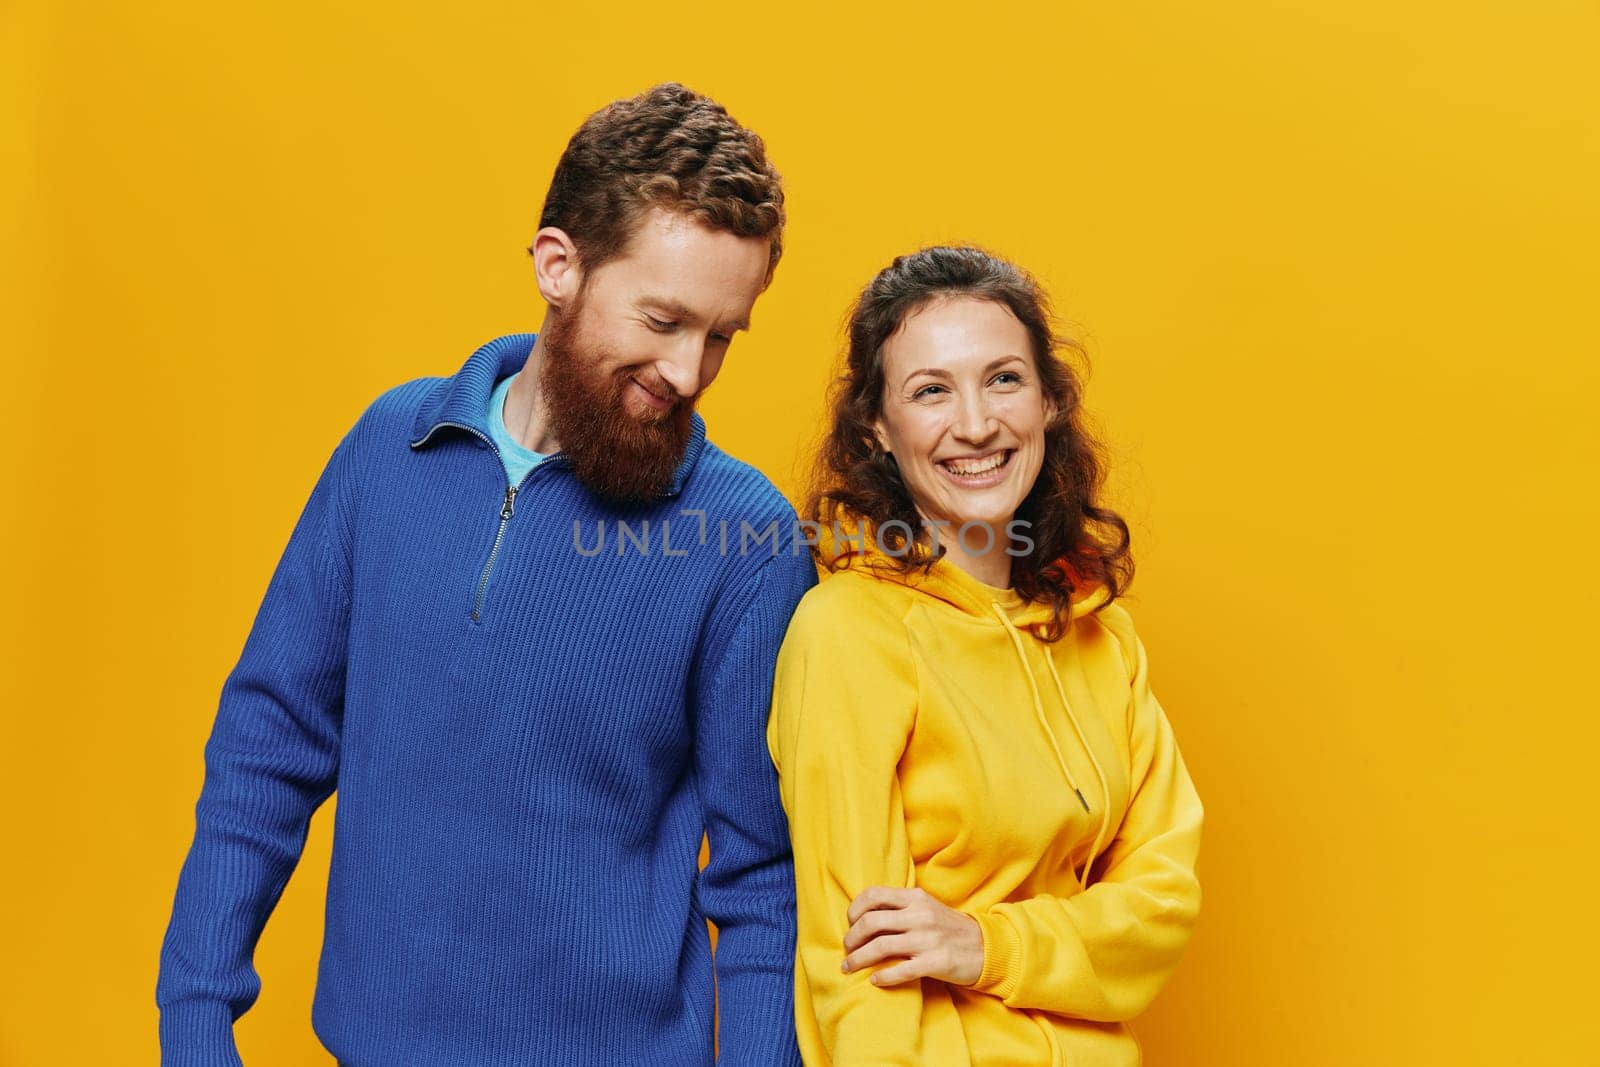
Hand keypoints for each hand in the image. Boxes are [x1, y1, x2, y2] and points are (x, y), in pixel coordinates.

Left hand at [841, 886, 983, 986]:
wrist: (987, 948)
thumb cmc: (950, 929)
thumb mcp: (927, 907)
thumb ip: (901, 907)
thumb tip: (864, 916)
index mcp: (916, 897)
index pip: (873, 895)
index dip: (854, 910)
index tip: (850, 924)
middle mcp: (920, 915)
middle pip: (871, 922)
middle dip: (851, 938)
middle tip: (846, 950)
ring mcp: (928, 939)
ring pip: (881, 947)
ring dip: (858, 959)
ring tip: (848, 967)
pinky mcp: (936, 963)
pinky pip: (901, 970)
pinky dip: (883, 976)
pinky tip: (875, 980)